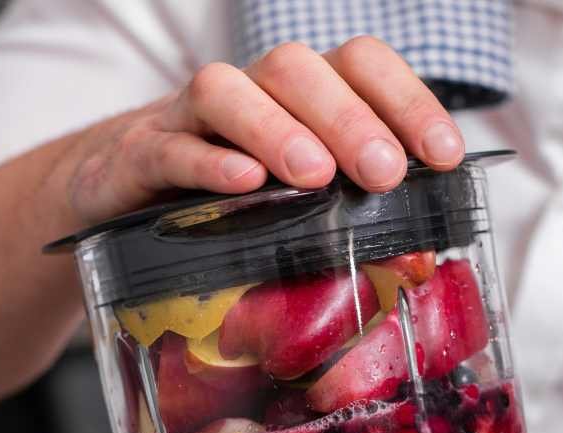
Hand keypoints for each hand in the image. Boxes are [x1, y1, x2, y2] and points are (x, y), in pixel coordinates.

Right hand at [66, 36, 464, 223]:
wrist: (121, 193)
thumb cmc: (224, 197)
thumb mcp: (289, 195)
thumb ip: (342, 199)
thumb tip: (419, 238)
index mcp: (294, 96)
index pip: (358, 65)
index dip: (407, 100)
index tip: (442, 156)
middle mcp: (245, 93)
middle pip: (295, 69)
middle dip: (347, 118)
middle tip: (382, 173)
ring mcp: (186, 119)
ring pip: (225, 91)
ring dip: (276, 128)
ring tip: (313, 177)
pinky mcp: (138, 156)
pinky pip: (168, 147)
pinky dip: (206, 161)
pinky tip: (242, 185)